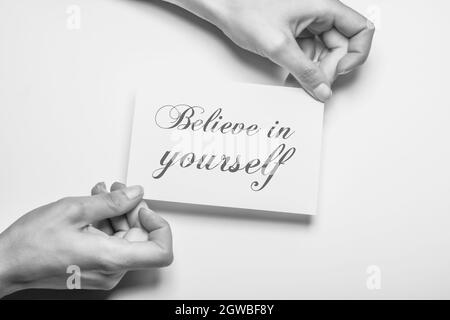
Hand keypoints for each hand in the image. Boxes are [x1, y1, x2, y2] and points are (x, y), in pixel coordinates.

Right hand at [0, 183, 172, 297]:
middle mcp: (112, 270)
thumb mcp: (74, 210)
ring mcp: (104, 272)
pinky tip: (94, 208)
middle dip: (132, 210)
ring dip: (117, 213)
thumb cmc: (32, 244)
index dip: (160, 226)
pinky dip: (108, 224)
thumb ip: (112, 202)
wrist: (7, 264)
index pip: (161, 252)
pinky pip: (113, 244)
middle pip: (142, 238)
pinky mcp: (96, 269)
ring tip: (101, 195)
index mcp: (112, 258)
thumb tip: (136, 194)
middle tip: (117, 191)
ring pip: (126, 239)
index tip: (144, 209)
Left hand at [167, 0, 374, 101]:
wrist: (222, 6)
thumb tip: (324, 89)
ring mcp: (308, 24)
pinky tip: (293, 76)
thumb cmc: (245, 11)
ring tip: (300, 80)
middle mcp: (319, 14)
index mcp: (323, 7)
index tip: (339, 71)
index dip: (355, 54)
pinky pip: (311, 54)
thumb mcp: (279, 46)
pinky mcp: (296, 33)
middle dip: (331, 67)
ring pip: (326, 52)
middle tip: (315, 82)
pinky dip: (305, 67)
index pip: (361, 30)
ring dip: (317, 70)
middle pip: (343, 46)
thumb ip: (305, 71)